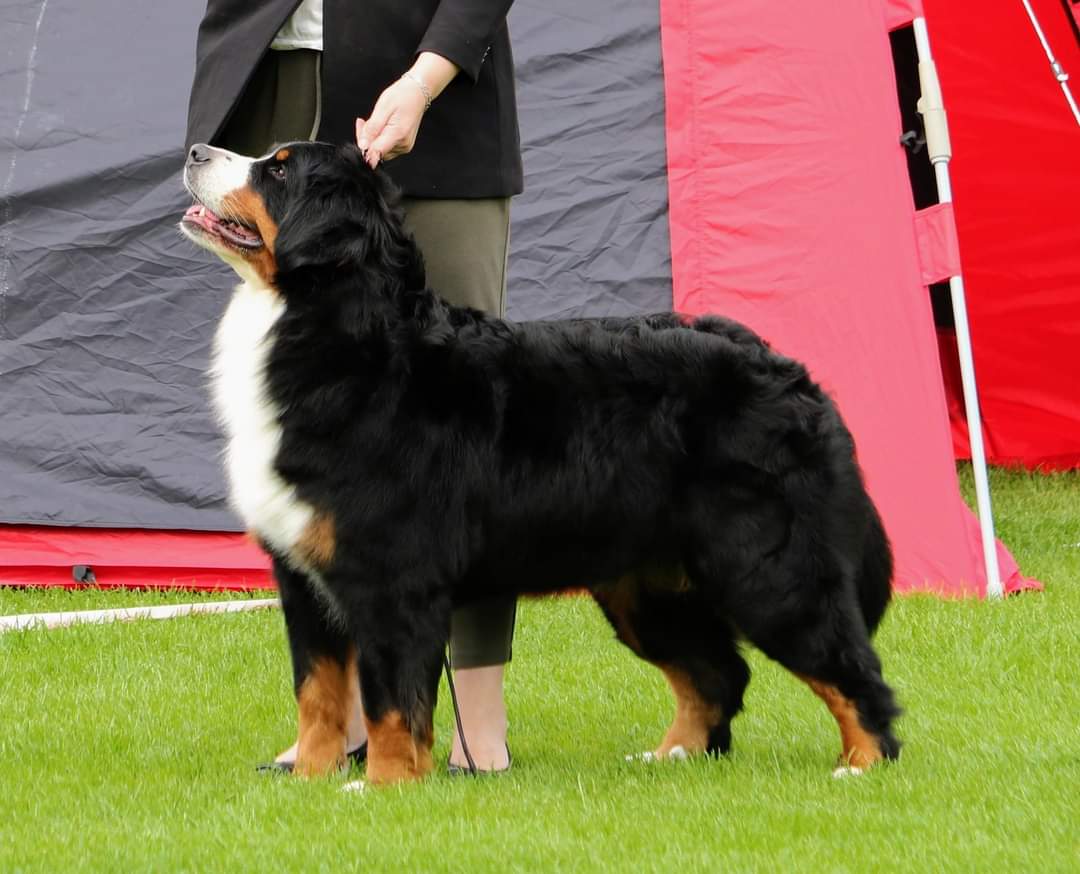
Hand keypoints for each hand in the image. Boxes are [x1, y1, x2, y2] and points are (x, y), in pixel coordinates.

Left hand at [356, 52, 459, 168]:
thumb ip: (371, 129)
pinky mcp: (403, 145)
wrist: (417, 93)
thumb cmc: (402, 96)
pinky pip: (386, 146)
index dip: (364, 146)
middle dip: (367, 139)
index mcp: (398, 135)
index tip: (361, 132)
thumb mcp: (382, 108)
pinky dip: (379, 138)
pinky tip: (380, 126)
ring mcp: (404, 146)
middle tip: (365, 122)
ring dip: (372, 138)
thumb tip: (363, 146)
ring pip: (379, 150)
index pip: (375, 153)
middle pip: (376, 152)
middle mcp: (403, 145)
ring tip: (375, 121)